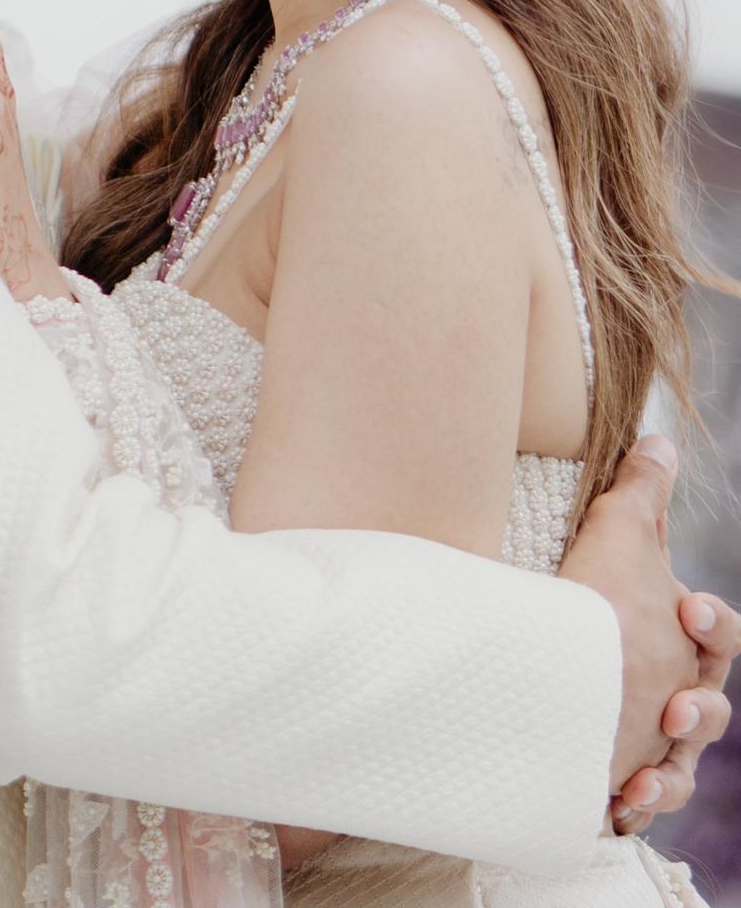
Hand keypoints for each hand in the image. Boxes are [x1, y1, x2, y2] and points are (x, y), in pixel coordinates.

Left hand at [559, 434, 738, 831]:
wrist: (521, 658)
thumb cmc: (585, 593)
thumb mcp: (613, 535)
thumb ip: (642, 490)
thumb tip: (658, 438)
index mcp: (676, 633)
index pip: (720, 635)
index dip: (717, 623)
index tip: (689, 606)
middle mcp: (669, 685)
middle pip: (709, 708)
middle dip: (701, 710)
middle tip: (672, 706)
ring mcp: (646, 730)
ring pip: (685, 761)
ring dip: (676, 768)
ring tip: (645, 769)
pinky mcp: (617, 768)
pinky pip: (648, 799)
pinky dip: (643, 802)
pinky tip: (622, 802)